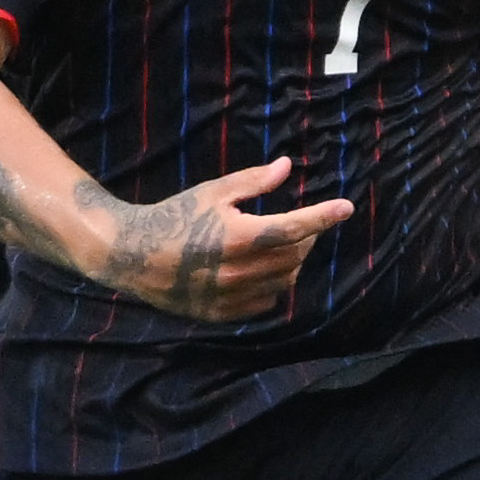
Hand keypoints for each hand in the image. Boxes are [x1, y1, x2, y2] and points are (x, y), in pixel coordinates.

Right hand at [94, 158, 351, 321]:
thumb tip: (287, 166)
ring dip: (291, 262)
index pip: (295, 228)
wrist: (132, 256)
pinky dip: (272, 285)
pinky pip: (266, 302)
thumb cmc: (173, 216)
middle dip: (304, 238)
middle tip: (299, 226)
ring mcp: (232, 296)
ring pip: (284, 281)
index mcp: (239, 237)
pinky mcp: (224, 313)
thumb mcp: (212, 192)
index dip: (323, 217)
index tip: (346, 208)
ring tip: (278, 246)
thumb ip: (253, 182)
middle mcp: (240, 270)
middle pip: (294, 256)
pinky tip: (259, 270)